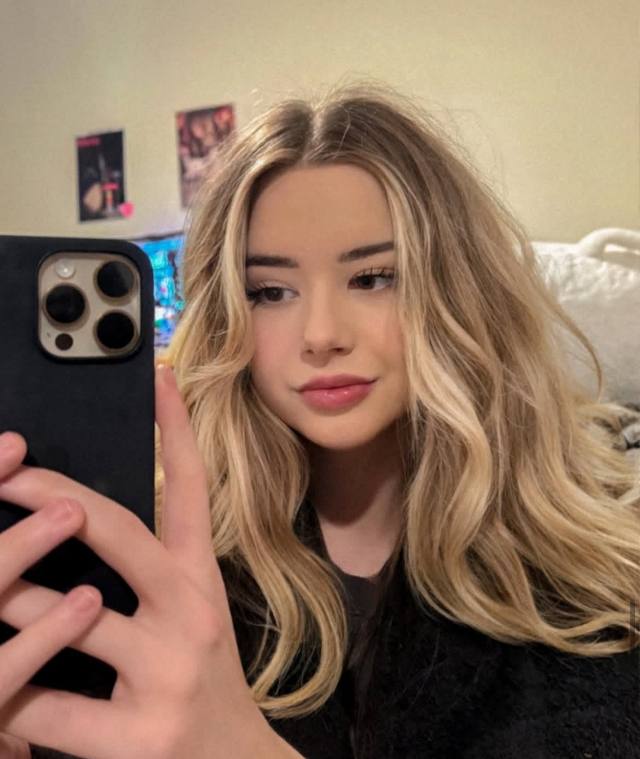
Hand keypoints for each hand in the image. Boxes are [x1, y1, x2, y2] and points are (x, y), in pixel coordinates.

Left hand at [0, 366, 301, 758]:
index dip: (177, 432)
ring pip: (69, 616)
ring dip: (10, 595)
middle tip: (6, 472)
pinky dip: (13, 690)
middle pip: (120, 533)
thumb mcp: (192, 614)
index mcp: (201, 580)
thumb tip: (86, 518)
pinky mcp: (137, 738)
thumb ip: (152, 570)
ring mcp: (166, 674)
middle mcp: (191, 614)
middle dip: (54, 498)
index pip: (192, 491)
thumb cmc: (200, 679)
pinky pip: (48, 706)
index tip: (157, 381)